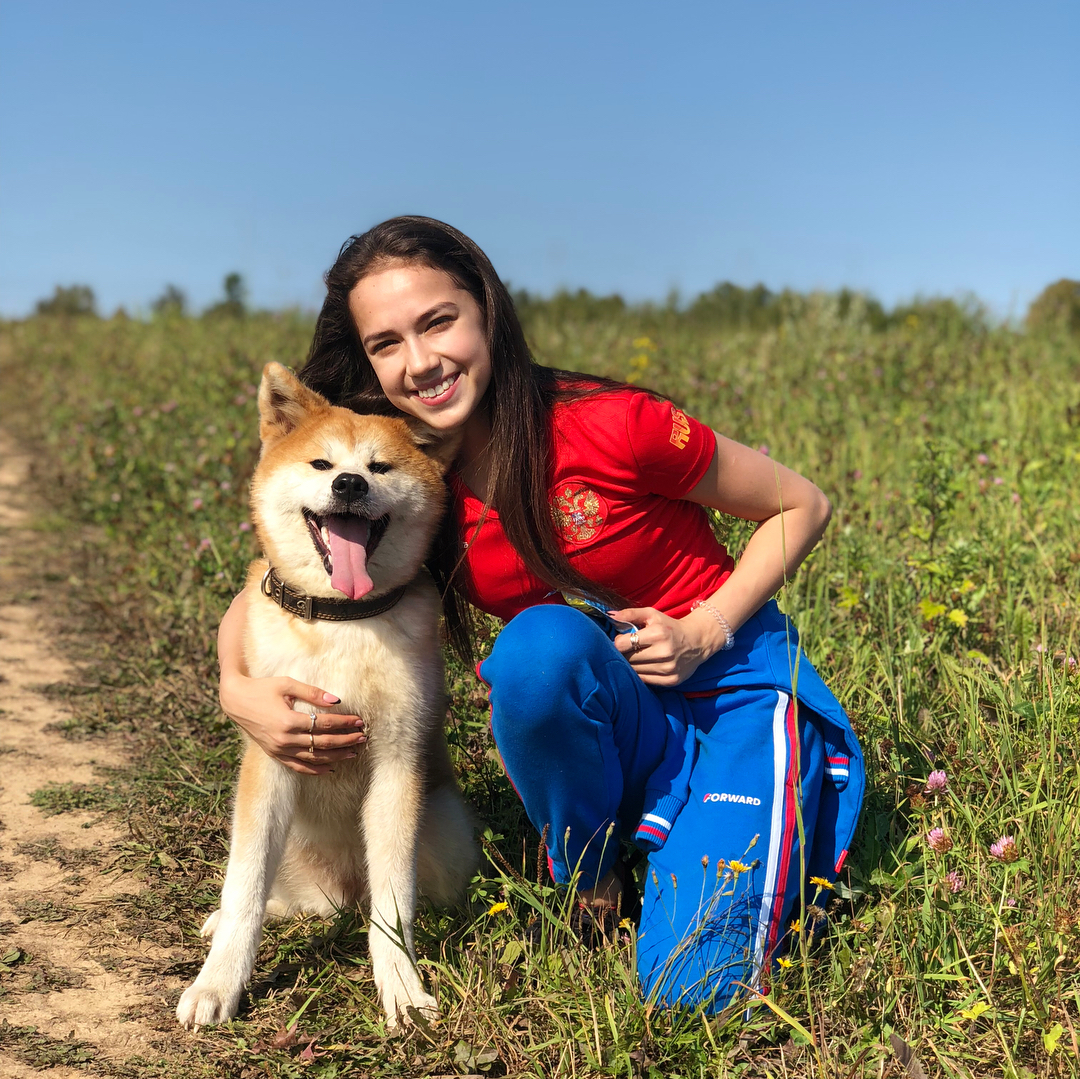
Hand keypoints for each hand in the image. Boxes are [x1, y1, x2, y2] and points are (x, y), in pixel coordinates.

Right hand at [219, 673, 365, 775]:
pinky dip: (315, 769)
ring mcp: (279, 749)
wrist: (235, 700)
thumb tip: (337, 700)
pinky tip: (330, 768)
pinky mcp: (274, 754)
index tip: (360, 721)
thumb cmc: (263, 688)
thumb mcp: (287, 684)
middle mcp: (284, 739)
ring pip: (313, 759)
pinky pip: (298, 767)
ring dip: (335, 757)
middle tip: (363, 738)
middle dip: (345, 741)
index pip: (325, 724)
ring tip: (353, 753)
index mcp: (289, 721)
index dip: (345, 723)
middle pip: (323, 744)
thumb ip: (313, 693)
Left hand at [608, 606, 724, 685]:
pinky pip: (645, 680)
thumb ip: (630, 614)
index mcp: (658, 634)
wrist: (698, 641)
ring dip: (631, 665)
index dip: (618, 642)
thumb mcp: (652, 614)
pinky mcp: (671, 680)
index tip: (621, 640)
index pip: (623, 644)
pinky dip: (641, 673)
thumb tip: (610, 615)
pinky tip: (644, 665)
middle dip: (623, 654)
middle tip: (627, 649)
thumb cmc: (670, 626)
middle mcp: (664, 652)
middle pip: (628, 659)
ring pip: (635, 671)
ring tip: (636, 657)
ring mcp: (668, 668)